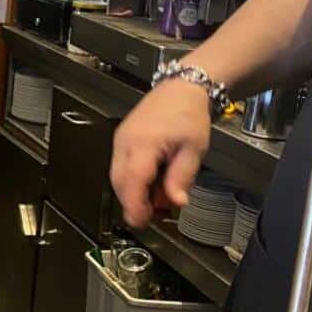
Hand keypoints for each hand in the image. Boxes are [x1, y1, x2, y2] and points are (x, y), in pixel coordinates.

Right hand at [110, 78, 211, 227]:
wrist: (180, 89)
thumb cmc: (188, 115)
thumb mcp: (194, 149)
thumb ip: (182, 177)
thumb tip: (176, 202)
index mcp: (144, 143)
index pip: (133, 180)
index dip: (134, 204)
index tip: (140, 221)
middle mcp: (125, 142)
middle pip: (119, 181)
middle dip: (132, 203)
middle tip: (150, 217)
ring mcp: (120, 140)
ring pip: (117, 176)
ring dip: (131, 193)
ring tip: (153, 202)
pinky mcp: (121, 140)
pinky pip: (119, 166)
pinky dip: (130, 181)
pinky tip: (147, 185)